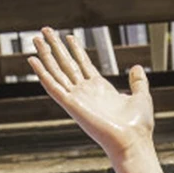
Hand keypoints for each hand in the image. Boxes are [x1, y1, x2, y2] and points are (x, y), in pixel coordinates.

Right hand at [28, 26, 153, 162]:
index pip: (84, 64)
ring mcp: (77, 97)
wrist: (133, 141)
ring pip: (57, 71)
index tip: (69, 37)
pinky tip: (32, 60)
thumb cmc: (138, 126)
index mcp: (101, 89)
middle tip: (45, 30)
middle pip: (67, 64)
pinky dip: (42, 73)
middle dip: (56, 46)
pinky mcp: (71, 104)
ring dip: (45, 54)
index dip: (76, 50)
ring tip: (36, 38)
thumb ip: (139, 82)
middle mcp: (86, 92)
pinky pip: (52, 86)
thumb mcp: (141, 97)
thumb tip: (137, 67)